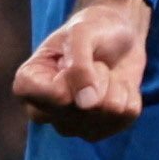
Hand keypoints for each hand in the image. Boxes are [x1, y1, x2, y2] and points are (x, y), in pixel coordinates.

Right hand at [14, 0, 151, 140]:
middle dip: (96, 76)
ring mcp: (74, 125)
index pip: (42, 96)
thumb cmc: (91, 30)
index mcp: (28, 85)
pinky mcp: (103, 129)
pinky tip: (117, 84)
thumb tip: (87, 104)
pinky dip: (130, 93)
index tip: (67, 61)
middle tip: (91, 61)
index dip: (67, 80)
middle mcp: (46, 112)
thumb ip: (79, 66)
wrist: (118, 36)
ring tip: (104, 72)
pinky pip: (127, 114)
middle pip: (79, 109)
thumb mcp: (81, 34)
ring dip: (114, 84)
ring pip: (106, 112)